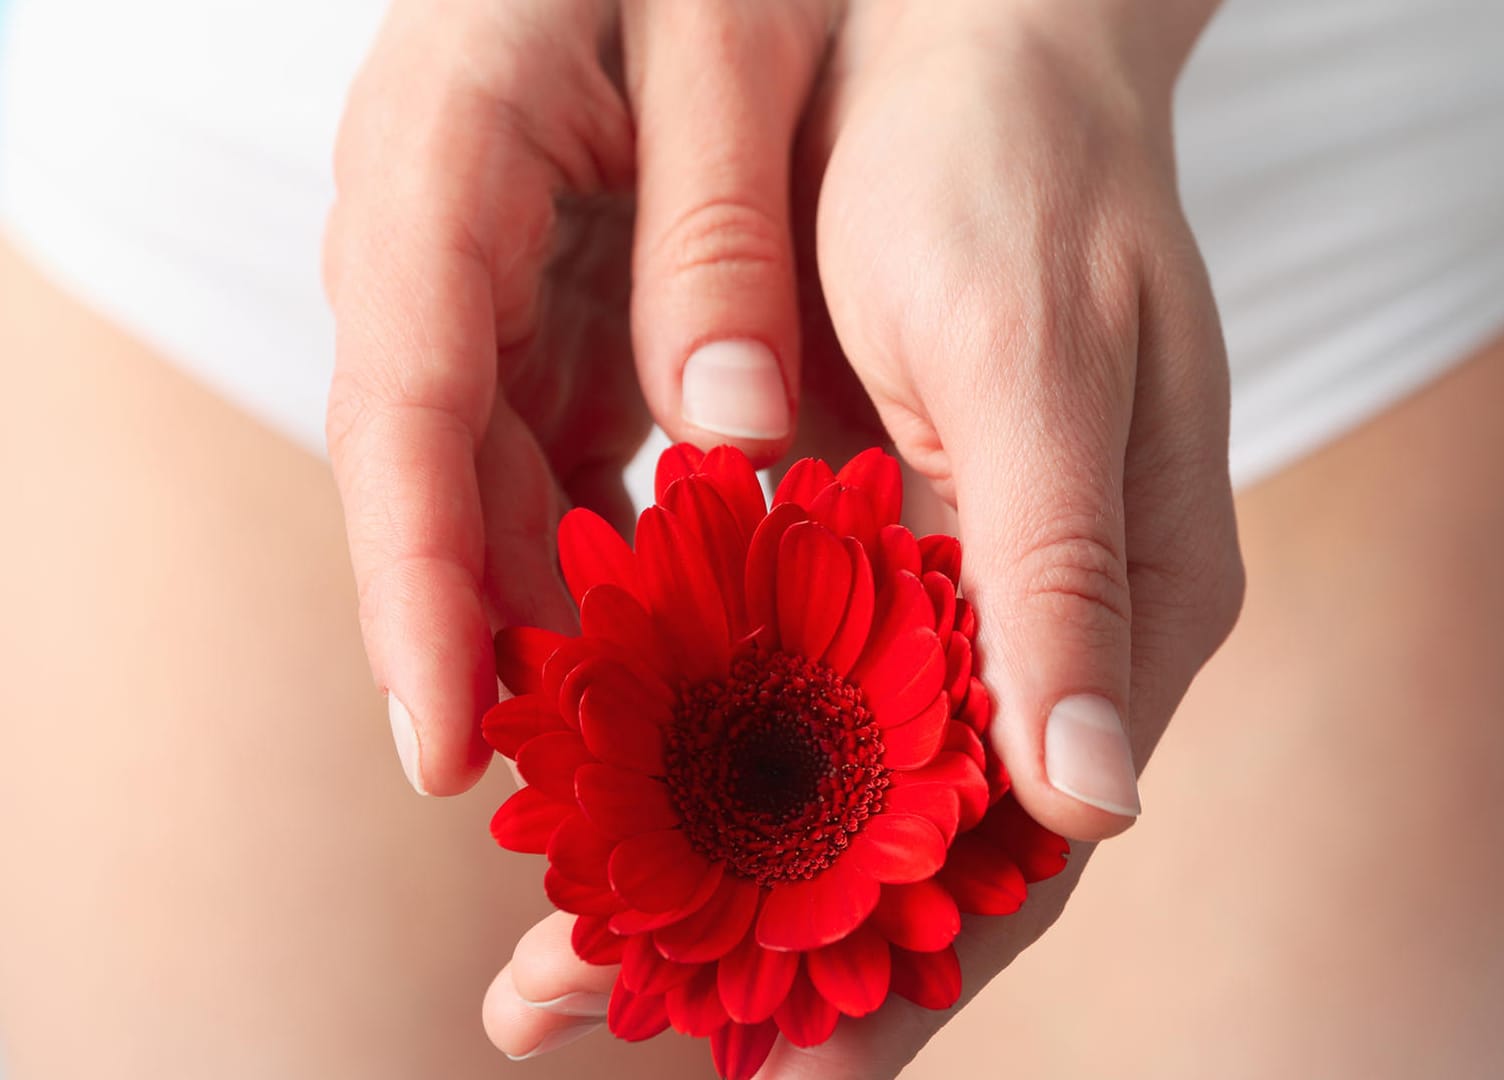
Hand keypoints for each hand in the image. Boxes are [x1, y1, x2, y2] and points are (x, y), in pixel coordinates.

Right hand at [324, 0, 833, 793]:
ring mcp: (478, 277)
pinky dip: (593, 544)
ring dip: (543, 610)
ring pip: (484, 477)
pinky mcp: (536, 305)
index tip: (442, 740)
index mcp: (447, 152)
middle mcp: (431, 233)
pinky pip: (541, 451)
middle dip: (482, 635)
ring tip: (631, 746)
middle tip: (571, 792)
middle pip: (432, 469)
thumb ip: (717, 224)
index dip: (416, 582)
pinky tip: (669, 630)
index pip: (406, 400)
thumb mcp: (728, 39)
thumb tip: (730, 433)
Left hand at [478, 0, 1242, 1073]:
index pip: (1019, 848)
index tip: (770, 1069)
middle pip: (916, 845)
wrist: (979, 39)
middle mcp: (1043, 624)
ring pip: (843, 779)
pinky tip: (604, 792)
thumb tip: (1092, 796)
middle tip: (577, 1007)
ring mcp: (958, 588)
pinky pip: (792, 679)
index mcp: (1122, 607)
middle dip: (766, 947)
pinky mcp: (882, 538)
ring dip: (713, 863)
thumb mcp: (1033, 357)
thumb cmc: (1022, 178)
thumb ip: (1065, 574)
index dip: (898, 972)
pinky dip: (701, 746)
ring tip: (575, 946)